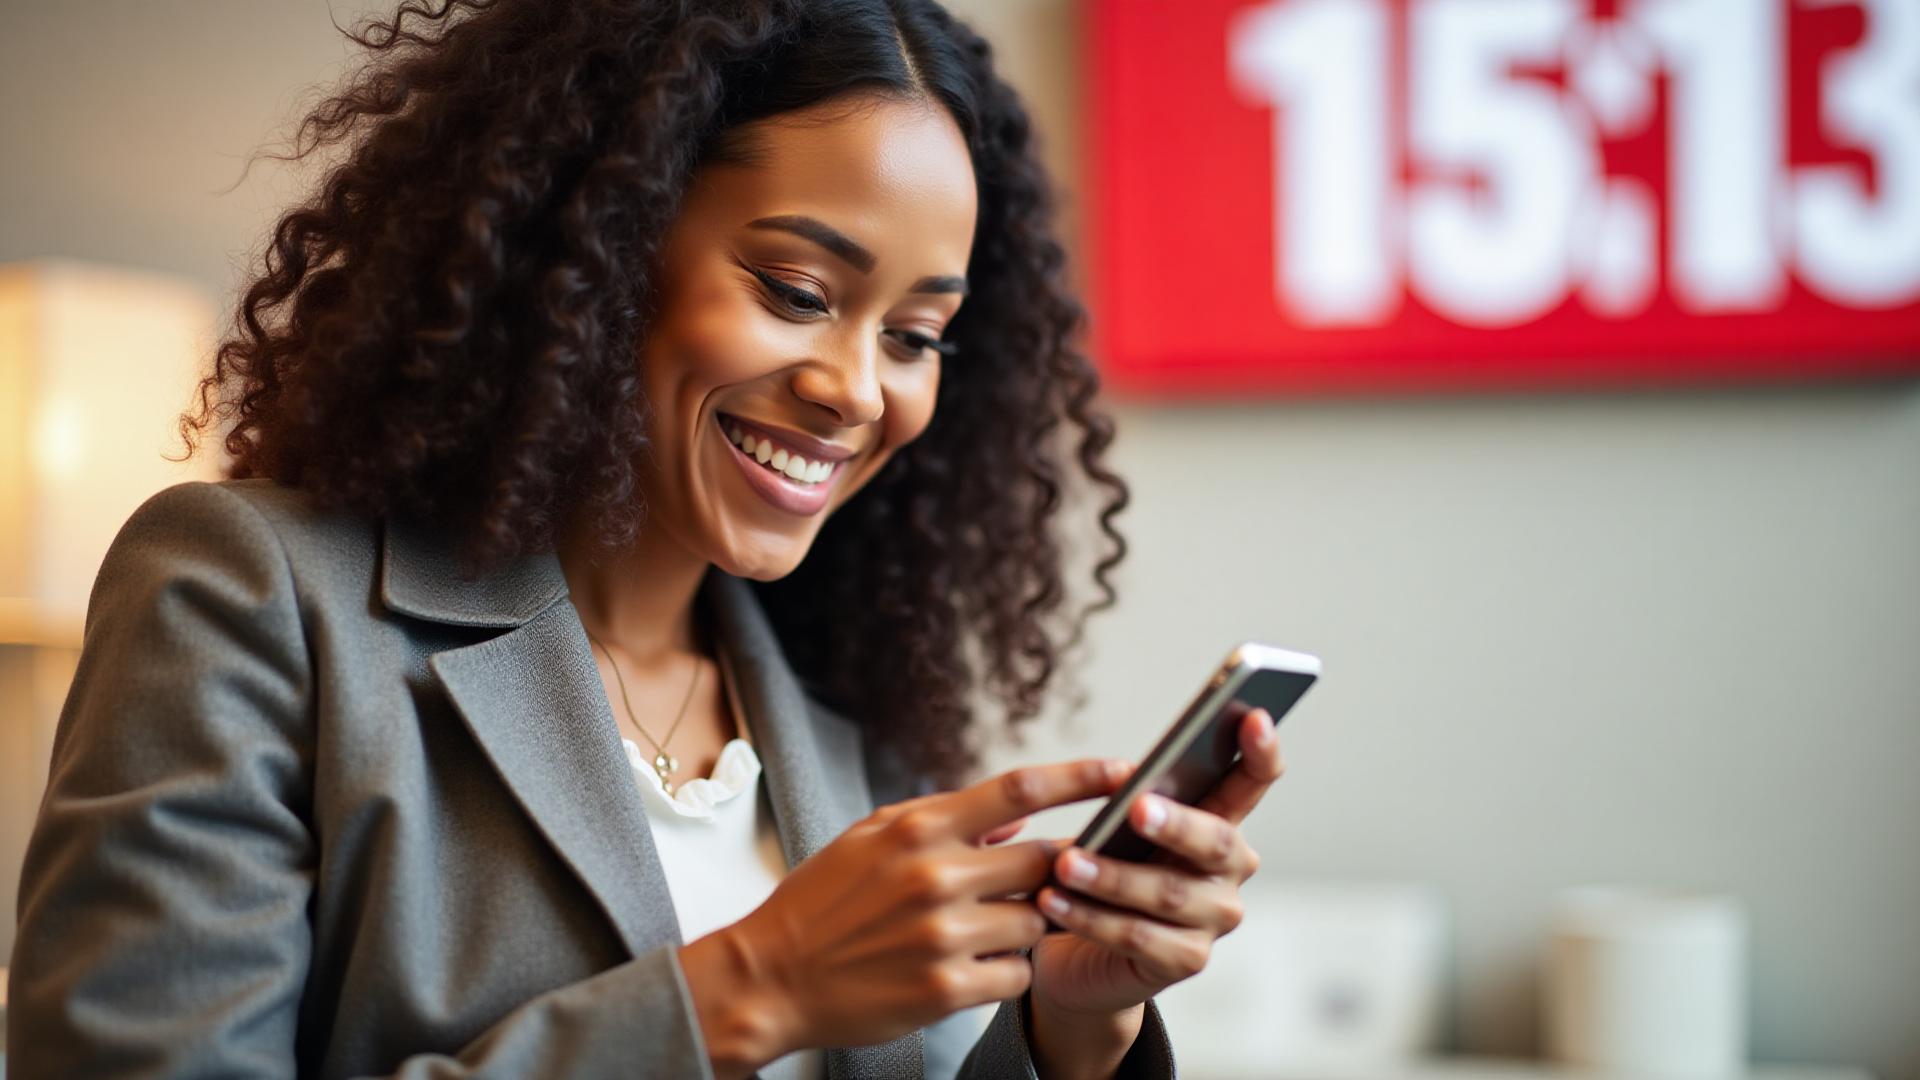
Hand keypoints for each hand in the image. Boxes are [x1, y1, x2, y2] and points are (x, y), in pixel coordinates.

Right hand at [682, 757, 1132, 1070]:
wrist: (771, 977)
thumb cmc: (822, 902)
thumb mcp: (871, 837)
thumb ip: (942, 820)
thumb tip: (1011, 817)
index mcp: (920, 828)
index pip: (1021, 789)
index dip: (1083, 777)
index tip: (1126, 772)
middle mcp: (937, 876)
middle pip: (1046, 861)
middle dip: (1057, 869)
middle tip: (1048, 878)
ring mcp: (944, 936)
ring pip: (1036, 922)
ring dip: (1027, 924)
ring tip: (984, 928)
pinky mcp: (946, 991)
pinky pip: (1016, 975)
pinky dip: (1006, 971)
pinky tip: (971, 966)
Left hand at [1030, 707, 1285, 1019]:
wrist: (1084, 953)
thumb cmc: (1108, 871)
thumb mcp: (1121, 830)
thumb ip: (1137, 802)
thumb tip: (1126, 779)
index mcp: (1220, 821)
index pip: (1254, 780)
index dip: (1261, 750)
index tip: (1253, 715)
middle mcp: (1230, 870)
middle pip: (1214, 841)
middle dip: (1176, 823)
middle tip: (1137, 807)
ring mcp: (1213, 918)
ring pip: (1168, 893)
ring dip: (1112, 877)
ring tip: (1065, 862)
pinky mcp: (1186, 960)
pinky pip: (1137, 936)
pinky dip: (1090, 917)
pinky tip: (1053, 902)